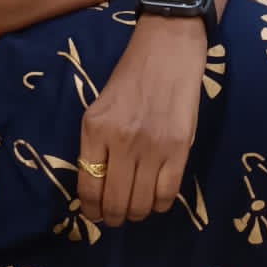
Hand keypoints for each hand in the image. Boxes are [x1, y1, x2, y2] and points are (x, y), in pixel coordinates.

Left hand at [77, 16, 205, 227]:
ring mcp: (151, 146)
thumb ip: (98, 144)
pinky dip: (159, 203)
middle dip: (113, 217)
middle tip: (115, 215)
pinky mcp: (179, 148)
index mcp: (95, 128)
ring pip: (140, 205)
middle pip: (114, 203)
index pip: (88, 187)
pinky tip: (155, 195)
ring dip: (136, 213)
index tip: (95, 213)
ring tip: (136, 206)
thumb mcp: (101, 106)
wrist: (168, 48)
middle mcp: (121, 141)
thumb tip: (97, 187)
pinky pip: (166, 195)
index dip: (90, 210)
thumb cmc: (131, 75)